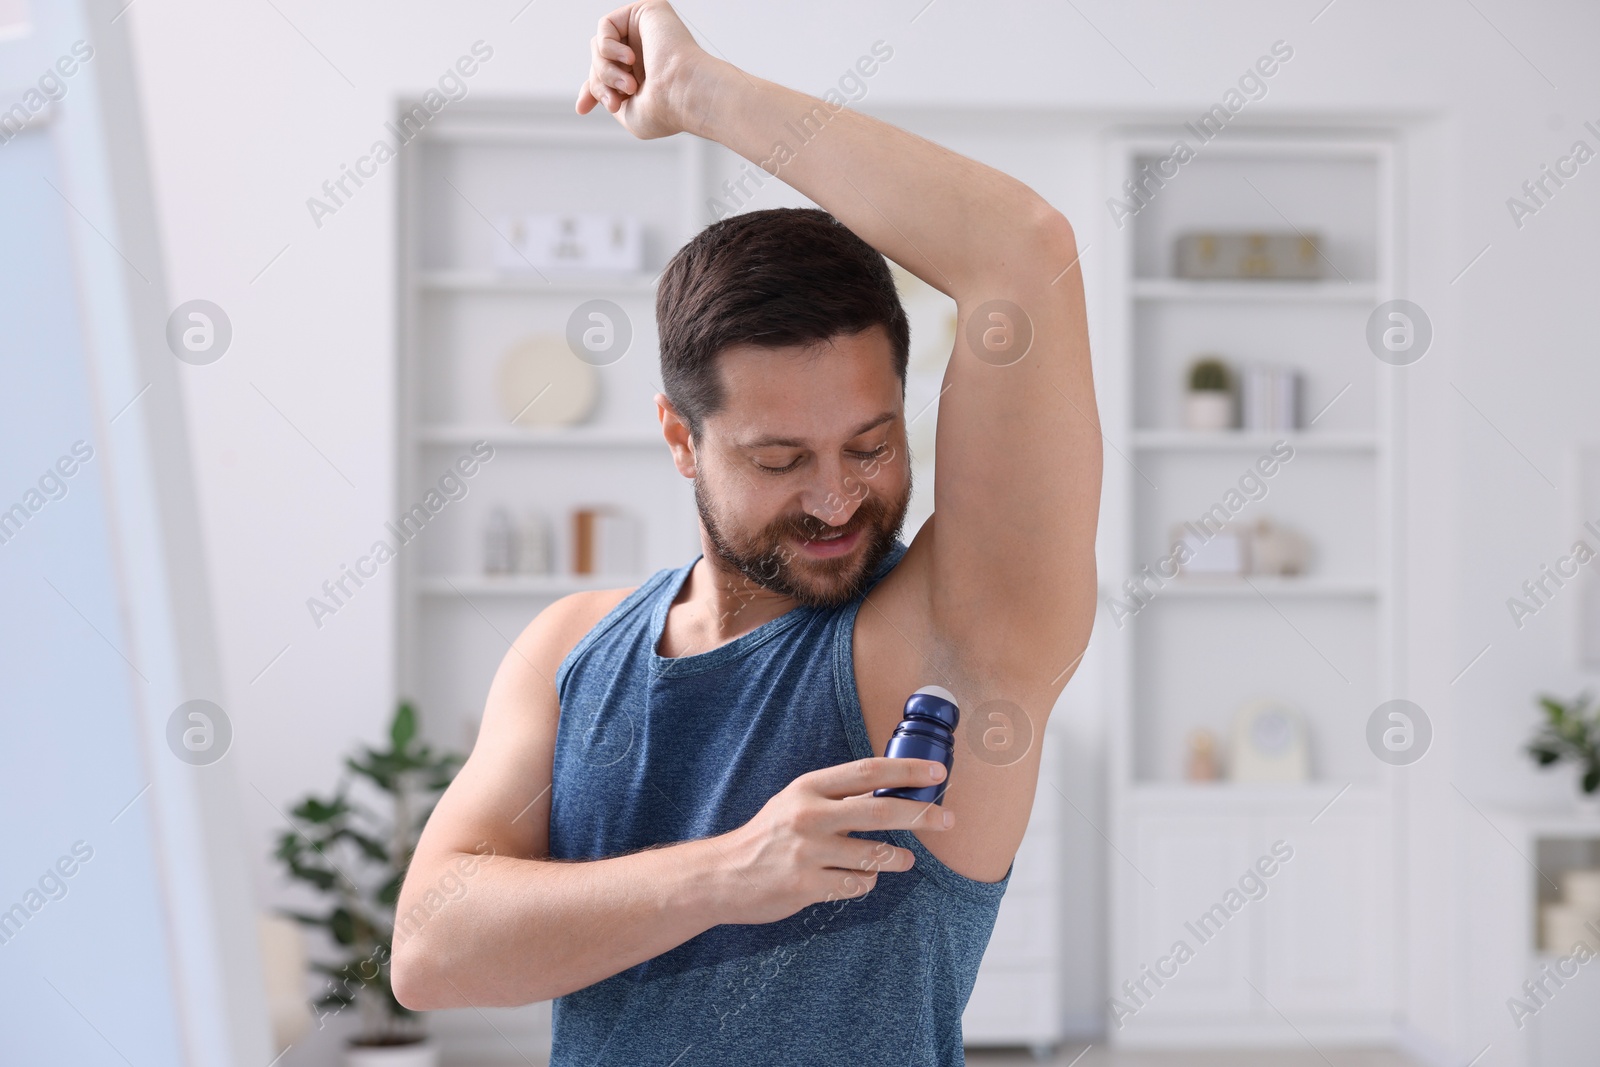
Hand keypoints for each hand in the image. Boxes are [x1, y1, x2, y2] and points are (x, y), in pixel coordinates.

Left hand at [575, 0, 711, 139]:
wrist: (685, 93)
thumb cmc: (666, 109)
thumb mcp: (629, 114)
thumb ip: (607, 99)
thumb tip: (584, 100)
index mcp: (644, 74)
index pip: (606, 75)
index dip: (593, 90)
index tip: (582, 108)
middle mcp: (645, 51)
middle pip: (599, 62)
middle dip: (600, 84)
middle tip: (615, 103)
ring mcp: (645, 32)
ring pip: (599, 46)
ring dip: (605, 70)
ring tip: (628, 86)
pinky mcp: (645, 11)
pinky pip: (606, 26)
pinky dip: (609, 47)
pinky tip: (630, 60)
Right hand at [713, 757, 953, 924]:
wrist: (723, 875)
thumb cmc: (768, 835)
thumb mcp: (796, 802)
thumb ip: (837, 796)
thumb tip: (891, 790)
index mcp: (808, 788)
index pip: (867, 772)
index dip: (906, 771)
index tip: (936, 774)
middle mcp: (809, 816)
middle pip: (880, 811)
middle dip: (921, 815)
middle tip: (947, 820)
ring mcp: (808, 853)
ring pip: (874, 855)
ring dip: (896, 859)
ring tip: (903, 860)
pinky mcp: (807, 886)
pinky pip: (857, 885)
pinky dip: (865, 882)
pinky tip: (856, 878)